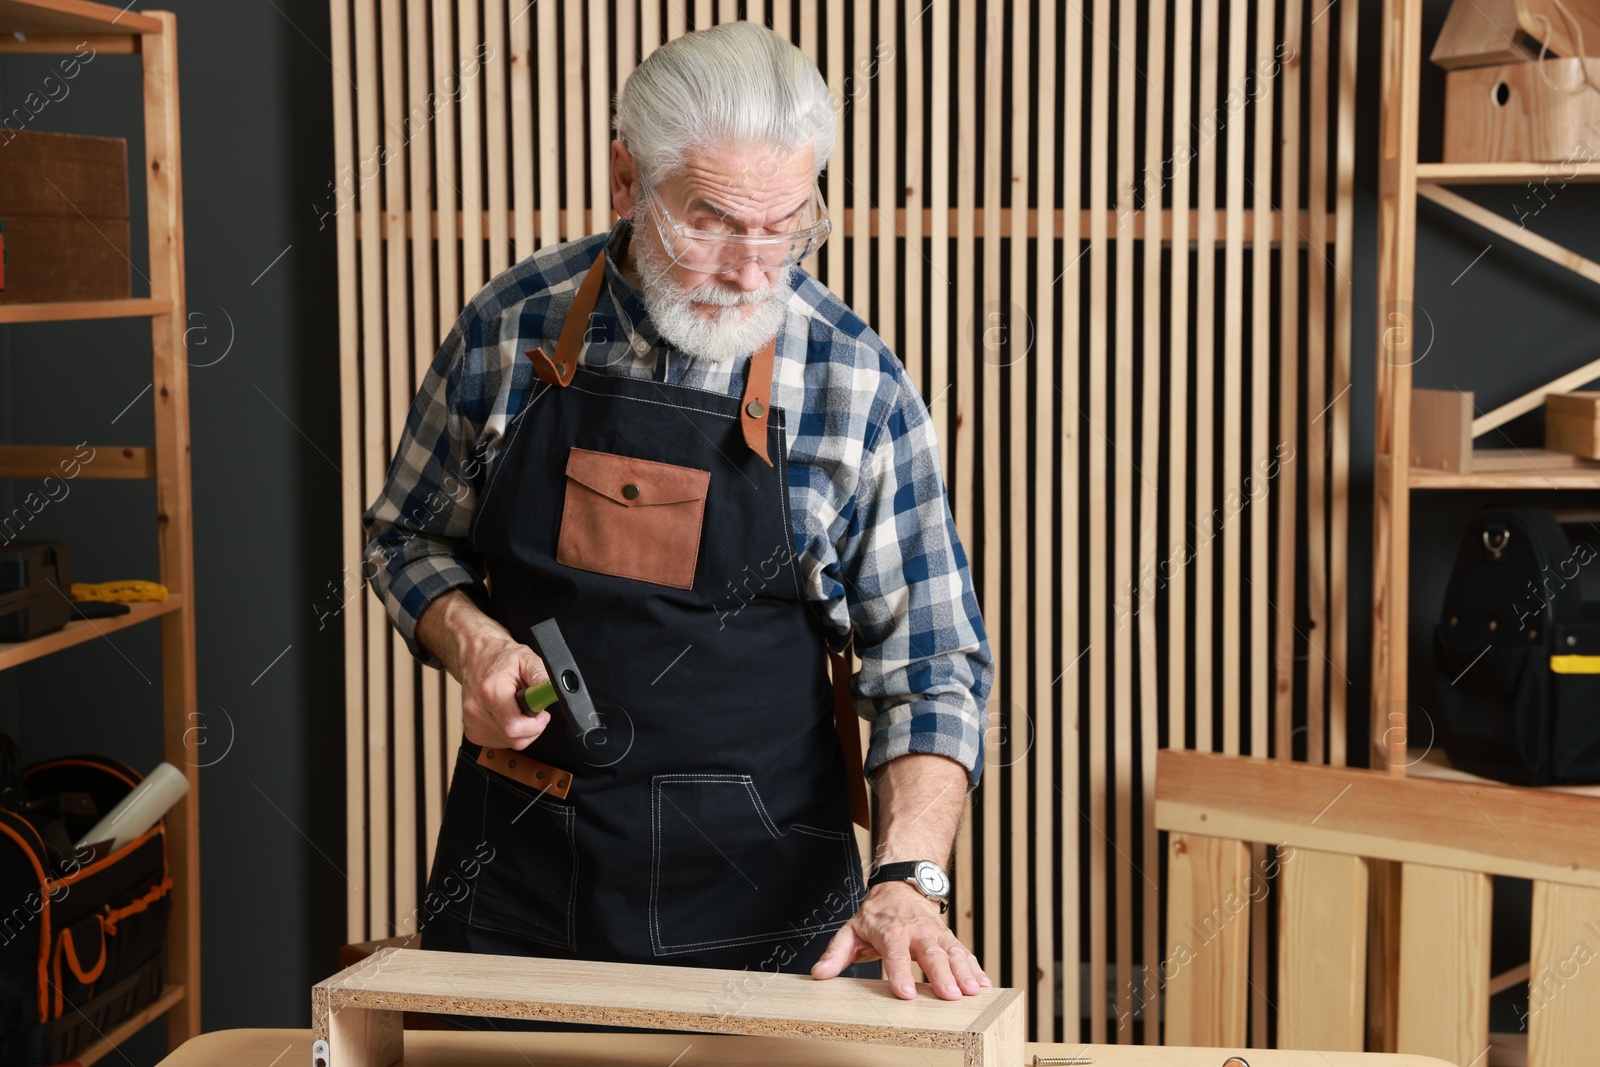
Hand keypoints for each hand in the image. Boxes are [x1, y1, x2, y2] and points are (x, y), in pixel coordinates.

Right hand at [417, 590, 553, 751]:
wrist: (474, 655)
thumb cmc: (499, 656)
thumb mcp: (527, 659)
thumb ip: (542, 679)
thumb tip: (554, 694)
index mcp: (491, 691)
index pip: (515, 727)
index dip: (536, 725)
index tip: (541, 714)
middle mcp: (477, 709)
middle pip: (514, 739)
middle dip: (532, 728)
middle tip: (534, 710)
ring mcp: (472, 722)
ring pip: (508, 743)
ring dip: (521, 730)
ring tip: (518, 708)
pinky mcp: (471, 731)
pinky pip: (499, 742)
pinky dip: (509, 733)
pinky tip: (508, 715)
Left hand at [811, 882, 990, 1000]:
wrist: (902, 885)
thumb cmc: (876, 914)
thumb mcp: (851, 929)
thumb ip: (836, 953)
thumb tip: (819, 973)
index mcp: (891, 930)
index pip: (895, 954)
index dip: (899, 973)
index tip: (907, 993)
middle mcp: (917, 930)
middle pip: (931, 953)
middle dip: (942, 974)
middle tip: (951, 995)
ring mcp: (936, 933)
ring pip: (952, 951)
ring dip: (964, 971)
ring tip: (972, 992)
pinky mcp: (949, 938)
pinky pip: (964, 952)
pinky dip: (975, 968)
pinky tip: (984, 985)